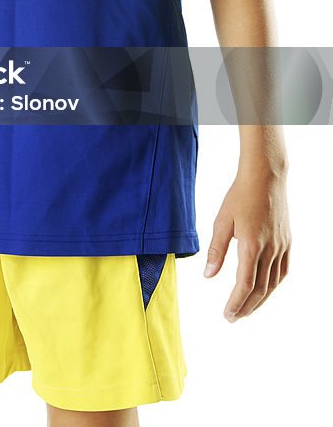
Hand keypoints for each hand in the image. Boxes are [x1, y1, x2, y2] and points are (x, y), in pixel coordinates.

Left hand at [202, 167, 290, 321]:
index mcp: (251, 245)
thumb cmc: (240, 196)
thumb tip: (208, 276)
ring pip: (273, 283)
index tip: (227, 315)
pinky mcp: (287, 242)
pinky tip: (265, 290)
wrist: (266, 177)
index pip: (245, 284)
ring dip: (260, 300)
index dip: (236, 303)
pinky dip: (273, 285)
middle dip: (246, 307)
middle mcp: (270, 250)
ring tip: (246, 309)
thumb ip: (216, 250)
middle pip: (260, 289)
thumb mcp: (222, 221)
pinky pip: (283, 271)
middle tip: (233, 318)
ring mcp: (282, 247)